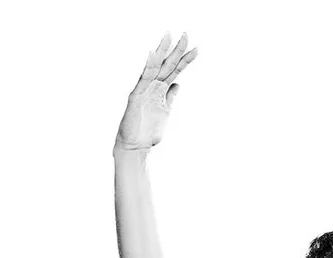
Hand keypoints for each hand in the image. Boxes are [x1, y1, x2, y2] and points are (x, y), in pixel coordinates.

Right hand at [115, 33, 194, 152]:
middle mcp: (152, 86)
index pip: (175, 70)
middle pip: (167, 64)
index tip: (197, 48)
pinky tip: (152, 54)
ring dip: (162, 51)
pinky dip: (147, 66)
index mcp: (160, 90)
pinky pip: (143, 79)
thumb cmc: (148, 132)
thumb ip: (171, 97)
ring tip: (168, 36)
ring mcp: (144, 90)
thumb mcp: (165, 111)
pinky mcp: (136, 96)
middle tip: (187, 34)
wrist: (135, 146)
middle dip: (177, 50)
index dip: (185, 60)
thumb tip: (178, 85)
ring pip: (154, 67)